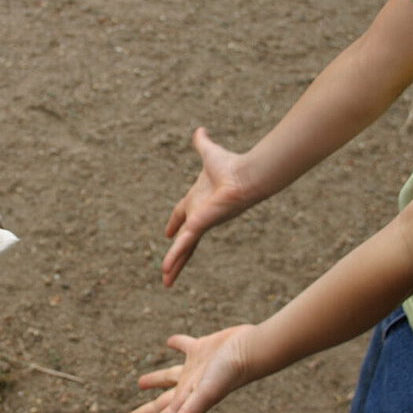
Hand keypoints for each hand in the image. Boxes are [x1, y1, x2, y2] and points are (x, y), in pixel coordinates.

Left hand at [121, 325, 250, 412]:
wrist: (252, 349)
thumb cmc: (228, 373)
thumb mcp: (206, 394)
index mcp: (186, 402)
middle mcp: (189, 388)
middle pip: (160, 405)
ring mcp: (196, 369)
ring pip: (169, 378)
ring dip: (155, 381)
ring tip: (140, 384)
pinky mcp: (202, 349)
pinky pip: (184, 346)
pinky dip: (177, 344)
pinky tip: (171, 342)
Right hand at [162, 128, 253, 286]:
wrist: (246, 175)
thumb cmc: (232, 165)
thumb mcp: (209, 153)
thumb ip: (202, 143)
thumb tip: (200, 130)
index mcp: (197, 201)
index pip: (182, 215)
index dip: (175, 223)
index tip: (168, 233)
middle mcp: (198, 216)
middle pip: (183, 240)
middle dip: (175, 256)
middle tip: (167, 272)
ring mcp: (200, 224)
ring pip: (183, 249)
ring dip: (174, 265)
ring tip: (166, 283)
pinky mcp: (200, 226)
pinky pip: (183, 245)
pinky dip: (174, 258)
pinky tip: (166, 271)